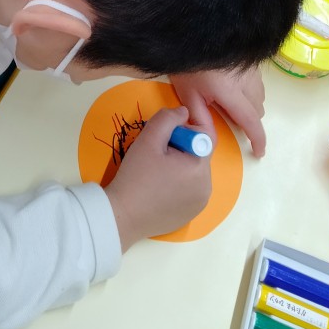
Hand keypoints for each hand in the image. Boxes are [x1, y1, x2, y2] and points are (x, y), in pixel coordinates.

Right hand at [103, 107, 211, 251]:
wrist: (121, 216)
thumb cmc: (136, 176)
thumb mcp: (148, 139)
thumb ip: (168, 119)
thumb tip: (184, 113)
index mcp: (200, 168)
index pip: (204, 136)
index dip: (184, 129)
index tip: (165, 135)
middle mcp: (207, 187)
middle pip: (198, 154)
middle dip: (179, 148)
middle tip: (155, 154)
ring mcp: (200, 203)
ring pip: (193, 172)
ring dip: (178, 165)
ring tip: (155, 172)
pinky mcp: (190, 215)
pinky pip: (189, 190)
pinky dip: (178, 183)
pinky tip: (158, 188)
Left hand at [169, 66, 265, 157]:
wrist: (193, 29)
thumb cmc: (187, 63)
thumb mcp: (187, 93)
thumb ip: (200, 117)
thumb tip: (211, 139)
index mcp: (230, 91)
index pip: (250, 121)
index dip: (257, 139)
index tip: (259, 152)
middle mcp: (247, 80)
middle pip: (258, 109)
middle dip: (249, 120)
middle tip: (230, 119)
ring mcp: (252, 69)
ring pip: (260, 96)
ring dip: (250, 105)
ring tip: (230, 101)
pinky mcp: (251, 59)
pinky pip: (257, 82)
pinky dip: (250, 90)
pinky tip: (232, 85)